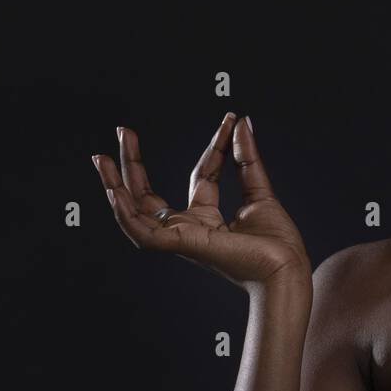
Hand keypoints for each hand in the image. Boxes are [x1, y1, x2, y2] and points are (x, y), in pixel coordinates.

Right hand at [91, 113, 311, 293]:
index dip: (215, 146)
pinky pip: (142, 232)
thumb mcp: (260, 191)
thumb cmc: (278, 244)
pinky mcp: (181, 244)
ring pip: (135, 213)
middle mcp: (189, 228)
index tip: (229, 120)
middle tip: (122, 132)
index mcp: (208, 219)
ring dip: (115, 185)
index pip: (202, 175)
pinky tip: (115, 191)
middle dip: (132, 164)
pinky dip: (125, 213)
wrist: (288, 270)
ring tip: (102, 158)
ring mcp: (182, 237)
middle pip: (149, 195)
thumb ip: (247, 158)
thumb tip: (240, 123)